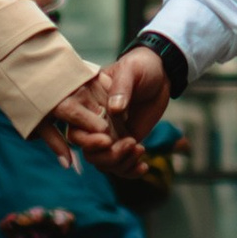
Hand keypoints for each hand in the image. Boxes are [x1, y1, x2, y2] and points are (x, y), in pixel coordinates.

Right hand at [45, 47, 170, 180]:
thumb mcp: (131, 70)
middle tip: (131, 143)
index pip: (76, 131)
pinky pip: (120, 165)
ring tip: (139, 148)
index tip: (108, 138)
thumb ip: (121, 87)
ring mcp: (110, 135)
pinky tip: (144, 166)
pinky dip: (130, 171)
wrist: (160, 73)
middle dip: (107, 155)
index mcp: (88, 106)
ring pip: (104, 163)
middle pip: (89, 153)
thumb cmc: (140, 66)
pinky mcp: (124, 142)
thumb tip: (114, 109)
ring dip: (121, 163)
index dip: (88, 140)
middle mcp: (95, 123)